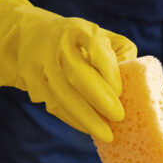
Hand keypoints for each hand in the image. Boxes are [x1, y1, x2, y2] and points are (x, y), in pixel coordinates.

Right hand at [0, 0, 137, 141]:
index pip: (94, 46)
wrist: (27, 35)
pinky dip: (73, 119)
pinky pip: (53, 104)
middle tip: (119, 117)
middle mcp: (56, 44)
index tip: (121, 91)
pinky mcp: (31, 82)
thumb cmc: (78, 40)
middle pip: (76, 72)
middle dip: (99, 98)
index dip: (109, 70)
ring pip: (62, 93)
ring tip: (107, 133)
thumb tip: (135, 78)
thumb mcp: (103, 36)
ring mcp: (40, 63)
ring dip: (86, 116)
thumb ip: (122, 52)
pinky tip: (90, 129)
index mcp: (78, 29)